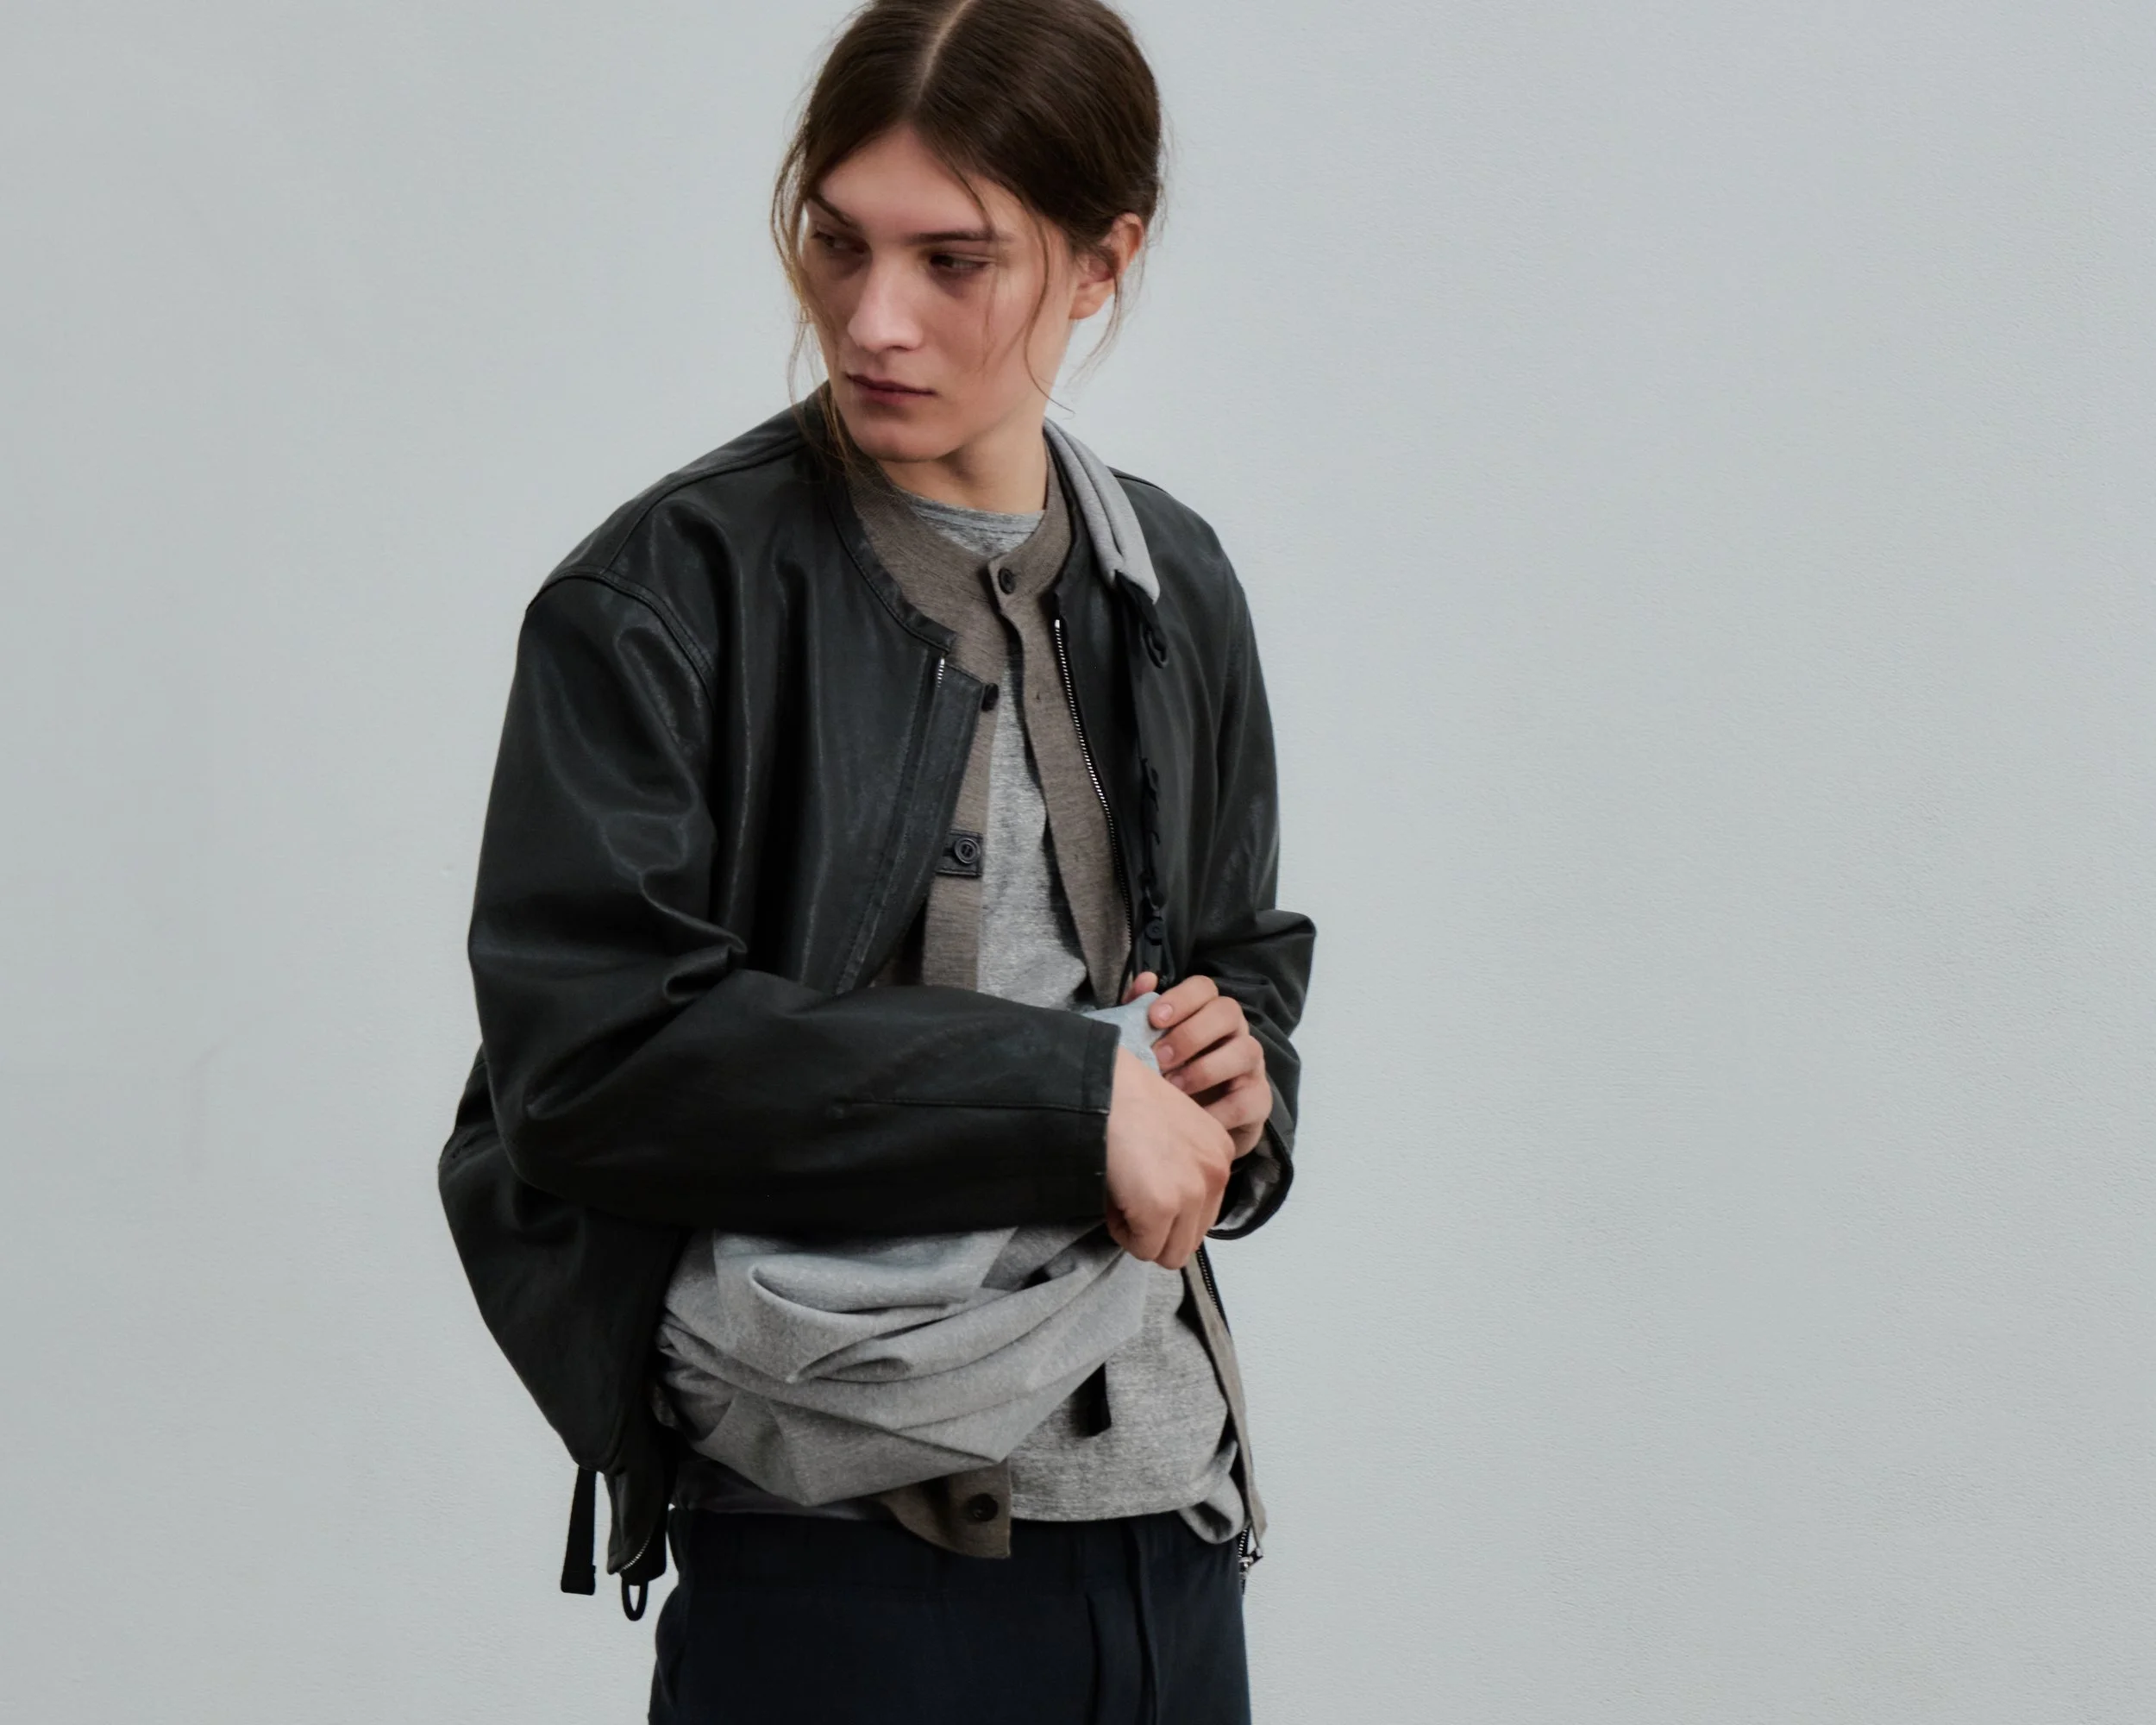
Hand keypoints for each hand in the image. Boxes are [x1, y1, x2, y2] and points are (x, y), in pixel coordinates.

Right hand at [1104, 1046, 1232, 1269]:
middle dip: (1156, 1229)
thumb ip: (1182, 1166)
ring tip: (1122, 1196)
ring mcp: (1192, 1192)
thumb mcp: (1171, 1130)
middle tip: (1129, 1195)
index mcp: (1221, 1152)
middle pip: (1189, 1240)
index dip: (1166, 1211)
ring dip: (1140, 1234)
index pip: (1201, 1215)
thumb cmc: (1123, 1100)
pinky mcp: (1162, 1206)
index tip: (1141, 1182)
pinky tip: (1113, 1197)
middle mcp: (1217, 1173)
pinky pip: (1142, 1248)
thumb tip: (1167, 1212)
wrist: (1099, 1086)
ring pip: (1169, 1252)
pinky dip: (1121, 1232)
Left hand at [1121, 971, 1270, 1158]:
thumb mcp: (1151, 1045)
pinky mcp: (1258, 1100)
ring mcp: (1251, 1065)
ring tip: (1173, 1087)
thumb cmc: (1170, 1075)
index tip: (1153, 1018)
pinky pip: (1246, 1101)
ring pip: (1245, 1051)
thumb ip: (1141, 1013)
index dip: (1181, 998)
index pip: (1204, 988)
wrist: (1193, 1127)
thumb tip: (1144, 980)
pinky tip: (1193, 1118)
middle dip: (1191, 1033)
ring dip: (1205, 1069)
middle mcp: (1235, 1032)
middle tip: (1159, 1057)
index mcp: (1208, 1012)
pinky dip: (1218, 1111)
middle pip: (1228, 1011)